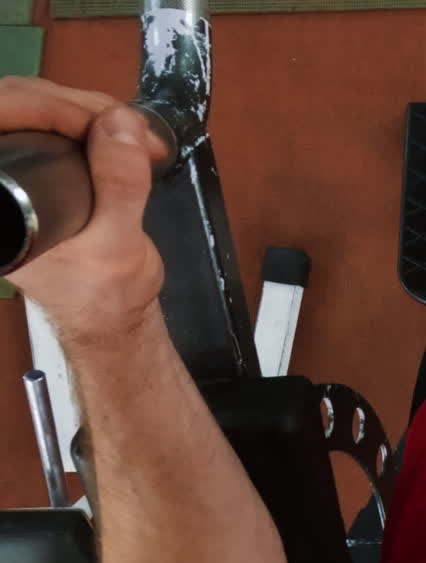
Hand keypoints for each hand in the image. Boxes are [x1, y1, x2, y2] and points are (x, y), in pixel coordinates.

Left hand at [0, 76, 167, 346]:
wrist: (110, 318)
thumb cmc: (106, 293)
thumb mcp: (120, 242)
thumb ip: (120, 182)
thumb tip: (120, 120)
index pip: (0, 123)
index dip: (48, 109)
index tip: (104, 121)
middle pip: (14, 107)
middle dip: (77, 106)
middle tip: (130, 125)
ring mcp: (6, 176)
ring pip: (31, 109)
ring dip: (87, 112)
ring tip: (136, 135)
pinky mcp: (27, 172)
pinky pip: (47, 125)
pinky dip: (87, 123)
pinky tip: (120, 138)